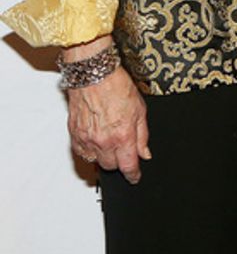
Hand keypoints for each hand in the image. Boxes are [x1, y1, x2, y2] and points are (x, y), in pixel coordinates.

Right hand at [64, 40, 149, 182]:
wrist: (94, 75)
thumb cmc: (117, 86)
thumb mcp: (141, 109)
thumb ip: (143, 135)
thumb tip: (145, 153)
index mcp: (123, 135)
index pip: (128, 166)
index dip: (133, 175)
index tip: (135, 177)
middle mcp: (104, 141)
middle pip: (111, 166)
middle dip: (120, 161)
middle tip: (124, 150)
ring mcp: (87, 139)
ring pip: (96, 161)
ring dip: (104, 156)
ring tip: (110, 142)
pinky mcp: (74, 135)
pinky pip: (82, 153)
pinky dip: (89, 151)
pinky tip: (96, 141)